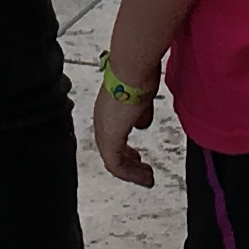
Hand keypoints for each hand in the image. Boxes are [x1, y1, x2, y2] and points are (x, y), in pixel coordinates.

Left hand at [94, 53, 163, 186]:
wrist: (133, 71)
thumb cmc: (137, 76)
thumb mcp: (141, 99)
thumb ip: (140, 114)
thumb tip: (142, 124)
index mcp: (107, 110)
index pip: (112, 136)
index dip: (126, 150)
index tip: (138, 158)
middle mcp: (101, 121)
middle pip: (111, 151)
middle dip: (129, 164)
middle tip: (143, 173)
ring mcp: (104, 130)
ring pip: (113, 161)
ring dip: (131, 172)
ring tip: (146, 178)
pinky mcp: (109, 138)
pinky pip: (116, 165)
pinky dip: (130, 174)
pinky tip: (144, 176)